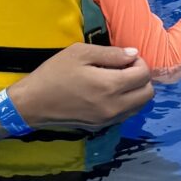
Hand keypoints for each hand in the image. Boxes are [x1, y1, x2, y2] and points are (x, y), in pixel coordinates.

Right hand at [13, 42, 154, 128]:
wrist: (33, 104)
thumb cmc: (54, 74)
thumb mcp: (80, 53)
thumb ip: (111, 54)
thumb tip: (134, 54)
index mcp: (110, 86)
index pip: (144, 75)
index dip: (139, 62)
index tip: (125, 57)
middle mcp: (114, 107)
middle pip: (148, 93)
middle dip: (142, 77)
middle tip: (124, 68)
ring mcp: (108, 120)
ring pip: (139, 106)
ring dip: (135, 91)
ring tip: (117, 79)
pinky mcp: (101, 126)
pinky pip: (125, 114)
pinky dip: (126, 102)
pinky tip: (108, 92)